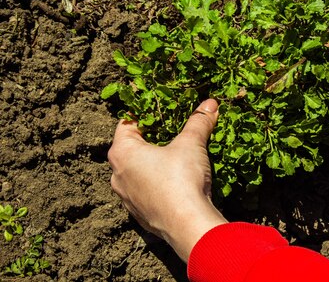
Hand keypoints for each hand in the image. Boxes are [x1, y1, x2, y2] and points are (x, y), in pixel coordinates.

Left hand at [108, 99, 226, 261]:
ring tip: (177, 158)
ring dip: (154, 164)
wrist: (187, 224)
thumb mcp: (192, 144)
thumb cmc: (181, 179)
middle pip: (131, 149)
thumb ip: (198, 121)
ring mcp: (127, 198)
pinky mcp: (140, 215)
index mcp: (122, 153)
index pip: (127, 124)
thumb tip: (210, 104)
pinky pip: (147, 192)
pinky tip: (178, 183)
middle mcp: (118, 175)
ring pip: (138, 172)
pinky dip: (159, 184)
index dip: (144, 115)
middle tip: (173, 132)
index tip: (161, 111)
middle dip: (152, 140)